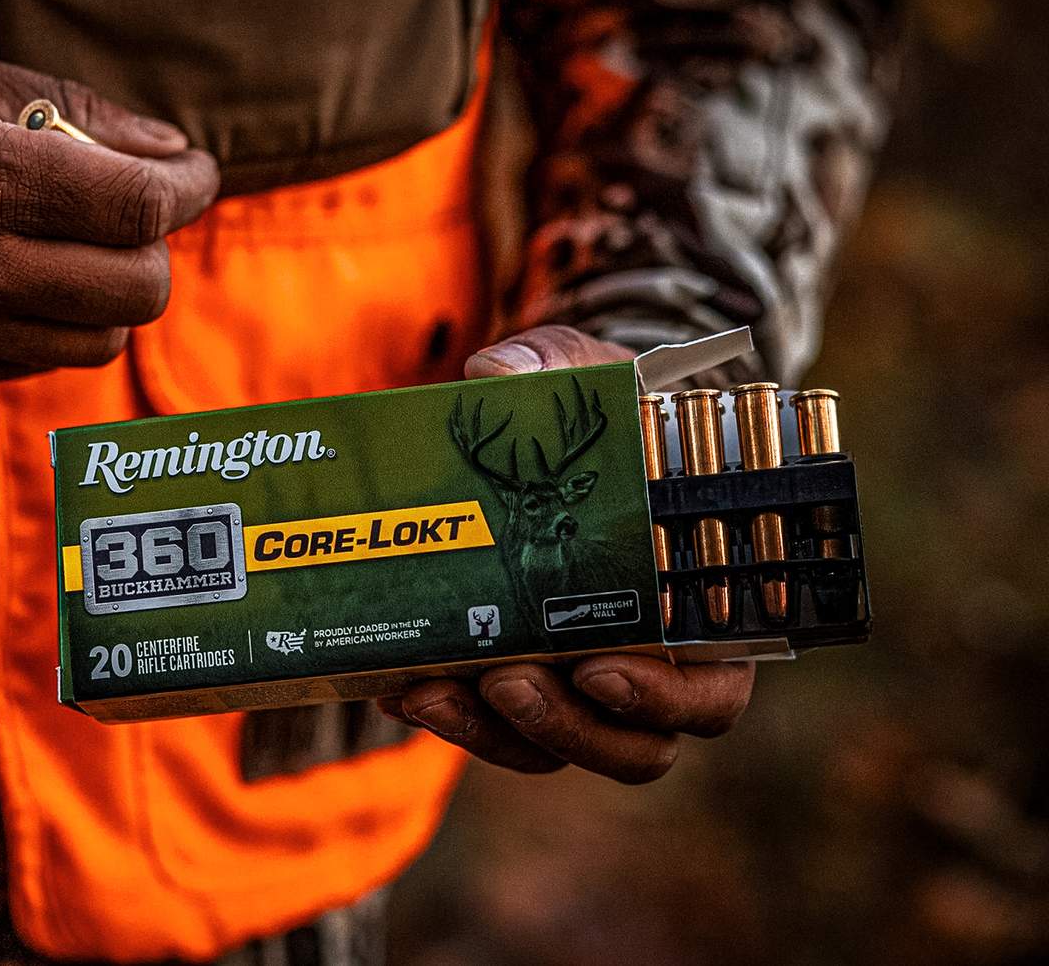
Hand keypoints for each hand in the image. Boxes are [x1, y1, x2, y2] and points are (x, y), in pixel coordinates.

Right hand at [0, 39, 218, 384]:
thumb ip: (70, 112)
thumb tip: (166, 149)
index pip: (137, 209)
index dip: (189, 191)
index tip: (195, 174)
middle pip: (137, 290)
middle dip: (158, 249)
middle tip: (137, 217)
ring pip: (97, 341)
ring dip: (112, 296)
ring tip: (79, 251)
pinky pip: (37, 363)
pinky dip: (56, 326)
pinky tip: (27, 283)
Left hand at [379, 325, 754, 780]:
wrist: (567, 438)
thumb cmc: (606, 413)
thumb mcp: (587, 373)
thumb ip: (555, 363)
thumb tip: (497, 371)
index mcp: (700, 606)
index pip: (710, 691)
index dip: (664, 698)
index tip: (599, 668)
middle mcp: (654, 664)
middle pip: (634, 745)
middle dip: (566, 725)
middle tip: (505, 681)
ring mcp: (586, 684)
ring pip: (559, 748)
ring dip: (496, 733)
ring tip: (435, 691)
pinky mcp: (525, 685)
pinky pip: (497, 730)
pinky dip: (453, 717)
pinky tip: (401, 687)